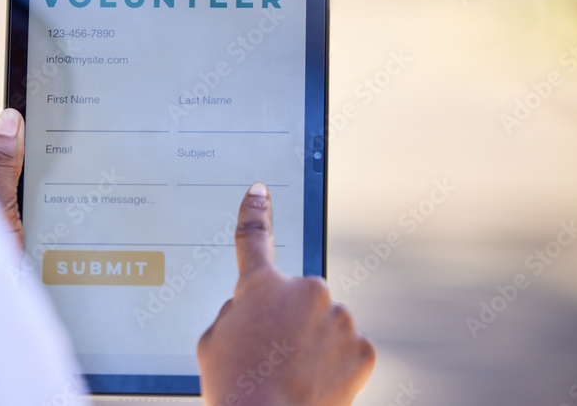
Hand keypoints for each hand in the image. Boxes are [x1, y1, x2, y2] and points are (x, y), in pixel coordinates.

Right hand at [197, 183, 374, 405]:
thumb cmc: (235, 388)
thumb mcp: (213, 342)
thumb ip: (236, 312)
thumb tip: (254, 310)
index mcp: (261, 286)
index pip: (253, 238)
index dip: (254, 211)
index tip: (260, 191)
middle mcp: (304, 291)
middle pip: (298, 297)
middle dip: (290, 319)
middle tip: (273, 355)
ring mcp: (338, 318)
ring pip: (325, 324)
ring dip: (313, 344)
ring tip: (293, 376)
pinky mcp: (363, 348)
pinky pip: (347, 349)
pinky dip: (335, 365)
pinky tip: (316, 384)